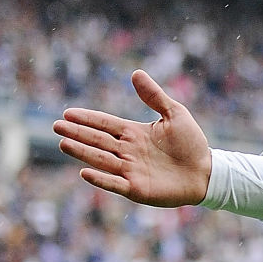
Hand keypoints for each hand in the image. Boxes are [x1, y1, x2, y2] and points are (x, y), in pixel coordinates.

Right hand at [53, 70, 211, 206]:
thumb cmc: (192, 144)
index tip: (67, 113)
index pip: (105, 124)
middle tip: (56, 126)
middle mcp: (128, 151)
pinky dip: (100, 179)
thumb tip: (136, 73)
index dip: (87, 119)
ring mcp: (131, 170)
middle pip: (98, 141)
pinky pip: (115, 183)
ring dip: (82, 152)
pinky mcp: (137, 188)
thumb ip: (154, 96)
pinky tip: (84, 172)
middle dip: (77, 133)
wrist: (206, 172)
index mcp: (134, 133)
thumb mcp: (175, 114)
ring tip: (63, 144)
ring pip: (101, 160)